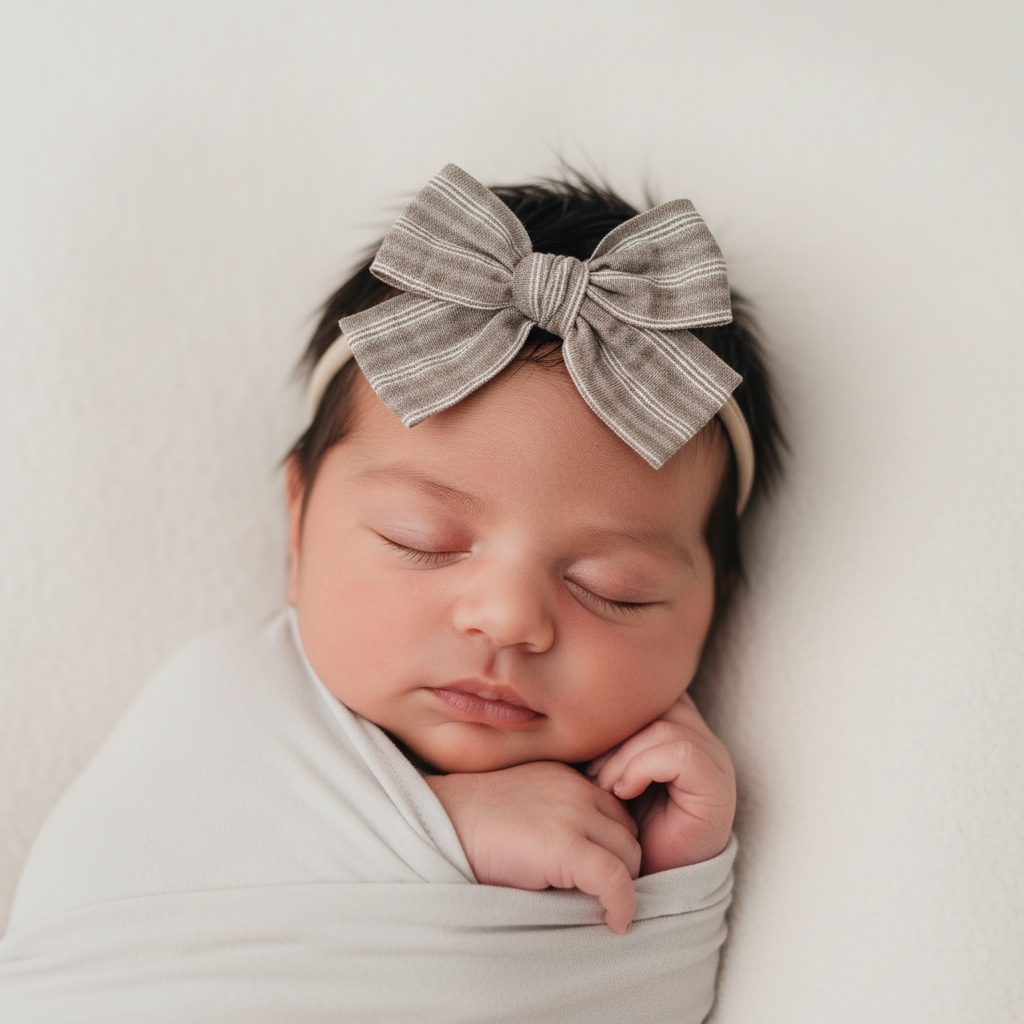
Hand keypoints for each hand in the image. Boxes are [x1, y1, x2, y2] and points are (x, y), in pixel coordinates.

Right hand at [426, 761, 641, 932]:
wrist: (436, 824)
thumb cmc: (469, 827)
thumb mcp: (523, 811)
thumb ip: (557, 821)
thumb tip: (587, 867)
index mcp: (565, 778)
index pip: (616, 813)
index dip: (614, 848)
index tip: (604, 878)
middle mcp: (576, 789)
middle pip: (628, 832)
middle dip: (622, 865)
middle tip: (605, 897)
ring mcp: (573, 813)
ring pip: (629, 854)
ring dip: (622, 883)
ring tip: (603, 908)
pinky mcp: (565, 843)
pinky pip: (615, 878)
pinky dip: (622, 903)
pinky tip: (614, 922)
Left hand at [590, 694, 734, 874]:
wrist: (635, 880)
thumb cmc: (616, 822)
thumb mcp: (606, 765)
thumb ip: (606, 730)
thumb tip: (570, 698)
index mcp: (680, 726)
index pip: (647, 692)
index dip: (614, 712)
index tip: (585, 746)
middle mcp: (703, 738)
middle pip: (657, 704)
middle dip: (615, 732)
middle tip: (589, 768)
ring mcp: (715, 761)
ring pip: (665, 726)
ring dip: (624, 756)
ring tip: (604, 786)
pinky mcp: (716, 787)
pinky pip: (679, 753)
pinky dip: (642, 768)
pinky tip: (622, 792)